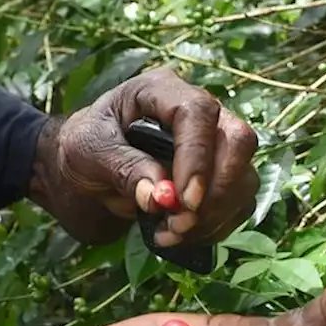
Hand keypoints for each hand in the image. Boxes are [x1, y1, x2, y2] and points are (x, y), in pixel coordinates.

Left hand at [57, 67, 259, 246]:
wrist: (82, 172)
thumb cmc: (82, 150)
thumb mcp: (88, 154)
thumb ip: (124, 169)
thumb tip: (162, 196)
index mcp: (160, 91)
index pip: (197, 113)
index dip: (196, 157)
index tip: (183, 200)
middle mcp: (197, 111)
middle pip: (239, 139)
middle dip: (217, 189)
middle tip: (181, 221)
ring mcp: (213, 143)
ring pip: (244, 176)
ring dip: (213, 214)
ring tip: (171, 233)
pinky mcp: (218, 176)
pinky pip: (237, 202)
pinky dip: (214, 226)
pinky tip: (179, 235)